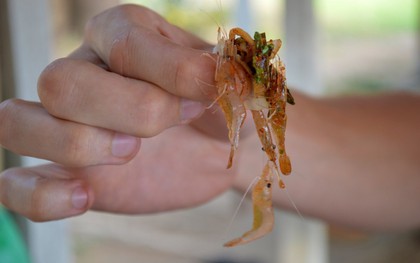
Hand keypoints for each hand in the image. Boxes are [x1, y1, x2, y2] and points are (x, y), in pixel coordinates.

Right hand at [0, 4, 236, 220]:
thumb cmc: (217, 110)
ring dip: (77, 143)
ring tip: (130, 153)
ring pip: (17, 122)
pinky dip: (42, 196)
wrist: (211, 151)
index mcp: (123, 36)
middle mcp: (84, 72)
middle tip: (172, 124)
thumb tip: (215, 75)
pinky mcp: (63, 173)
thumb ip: (224, 77)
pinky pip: (15, 185)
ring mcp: (65, 124)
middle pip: (62, 82)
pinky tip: (86, 197)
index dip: (170, 72)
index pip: (121, 40)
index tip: (209, 93)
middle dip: (130, 110)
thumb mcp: (230, 88)